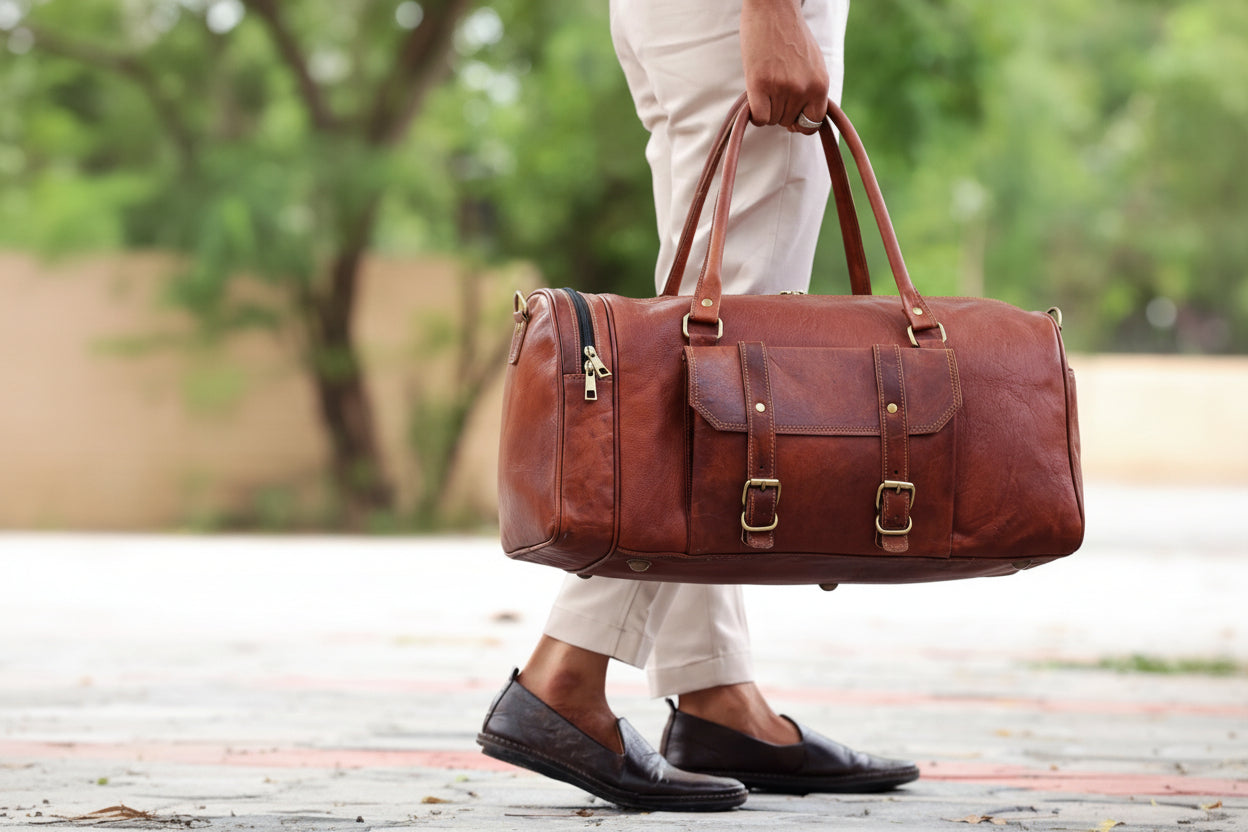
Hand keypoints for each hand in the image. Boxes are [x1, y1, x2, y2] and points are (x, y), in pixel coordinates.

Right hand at [740, 0, 829, 133]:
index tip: (791, 115)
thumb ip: (811, 91)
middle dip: (780, 111)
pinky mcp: (759, 84)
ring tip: (766, 84)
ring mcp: (782, 87)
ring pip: (773, 120)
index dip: (799, 122)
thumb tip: (800, 123)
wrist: (773, 9)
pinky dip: (755, 113)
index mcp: (821, 84)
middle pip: (788, 122)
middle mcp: (804, 89)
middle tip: (774, 89)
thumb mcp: (812, 64)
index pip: (812, 124)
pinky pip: (759, 118)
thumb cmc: (790, 35)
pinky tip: (755, 96)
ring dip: (766, 108)